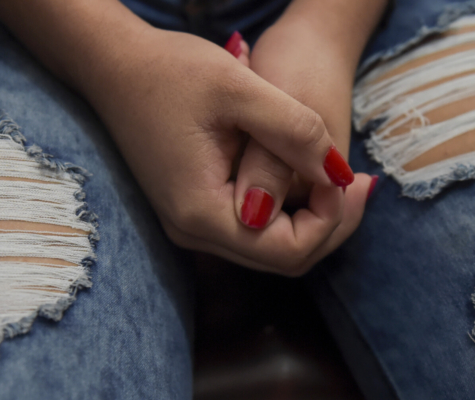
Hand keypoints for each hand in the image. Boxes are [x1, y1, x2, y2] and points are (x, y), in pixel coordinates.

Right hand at [0, 0, 379, 274]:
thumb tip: (342, 176)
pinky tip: (306, 176)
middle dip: (330, 225)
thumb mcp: (241, 89)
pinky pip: (253, 228)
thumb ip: (295, 134)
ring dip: (312, 219)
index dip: (332, 220)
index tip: (350, 175)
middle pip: (282, 259)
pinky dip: (288, 209)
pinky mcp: (192, 206)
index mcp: (202, 211)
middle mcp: (193, 230)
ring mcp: (190, 222)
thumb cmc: (170, 71)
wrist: (114, 65)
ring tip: (341, 178)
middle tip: (360, 182)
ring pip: (270, 247)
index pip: (287, 252)